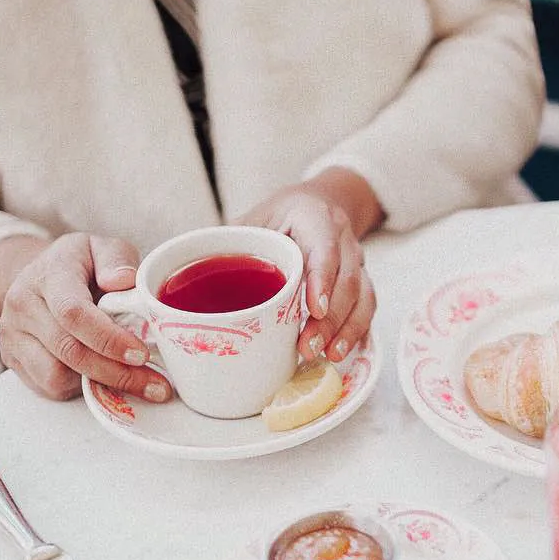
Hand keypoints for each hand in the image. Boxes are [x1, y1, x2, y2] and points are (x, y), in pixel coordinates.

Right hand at [0, 232, 172, 402]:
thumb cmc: (78, 265)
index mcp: (48, 275)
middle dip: (116, 372)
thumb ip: (117, 258)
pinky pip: (49, 386)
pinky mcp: (13, 358)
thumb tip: (124, 280)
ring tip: (135, 381)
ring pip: (57, 376)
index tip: (141, 354)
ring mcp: (13, 335)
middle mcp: (23, 306)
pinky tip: (105, 378)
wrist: (37, 277)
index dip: (109, 339)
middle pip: (69, 351)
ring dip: (101, 383)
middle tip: (154, 382)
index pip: (74, 312)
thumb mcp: (101, 248)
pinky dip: (80, 388)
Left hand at [237, 167, 382, 361]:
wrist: (319, 203)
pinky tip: (344, 352)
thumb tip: (190, 273)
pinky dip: (357, 331)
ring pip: (363, 296)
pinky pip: (368, 307)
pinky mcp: (362, 281)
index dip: (321, 279)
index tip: (313, 309)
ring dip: (347, 329)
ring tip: (329, 356)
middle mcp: (343, 238)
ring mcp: (357, 261)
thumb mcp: (254, 219)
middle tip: (309, 346)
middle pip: (348, 280)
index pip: (325, 248)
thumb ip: (233, 243)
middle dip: (330, 318)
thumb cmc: (280, 216)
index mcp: (315, 218)